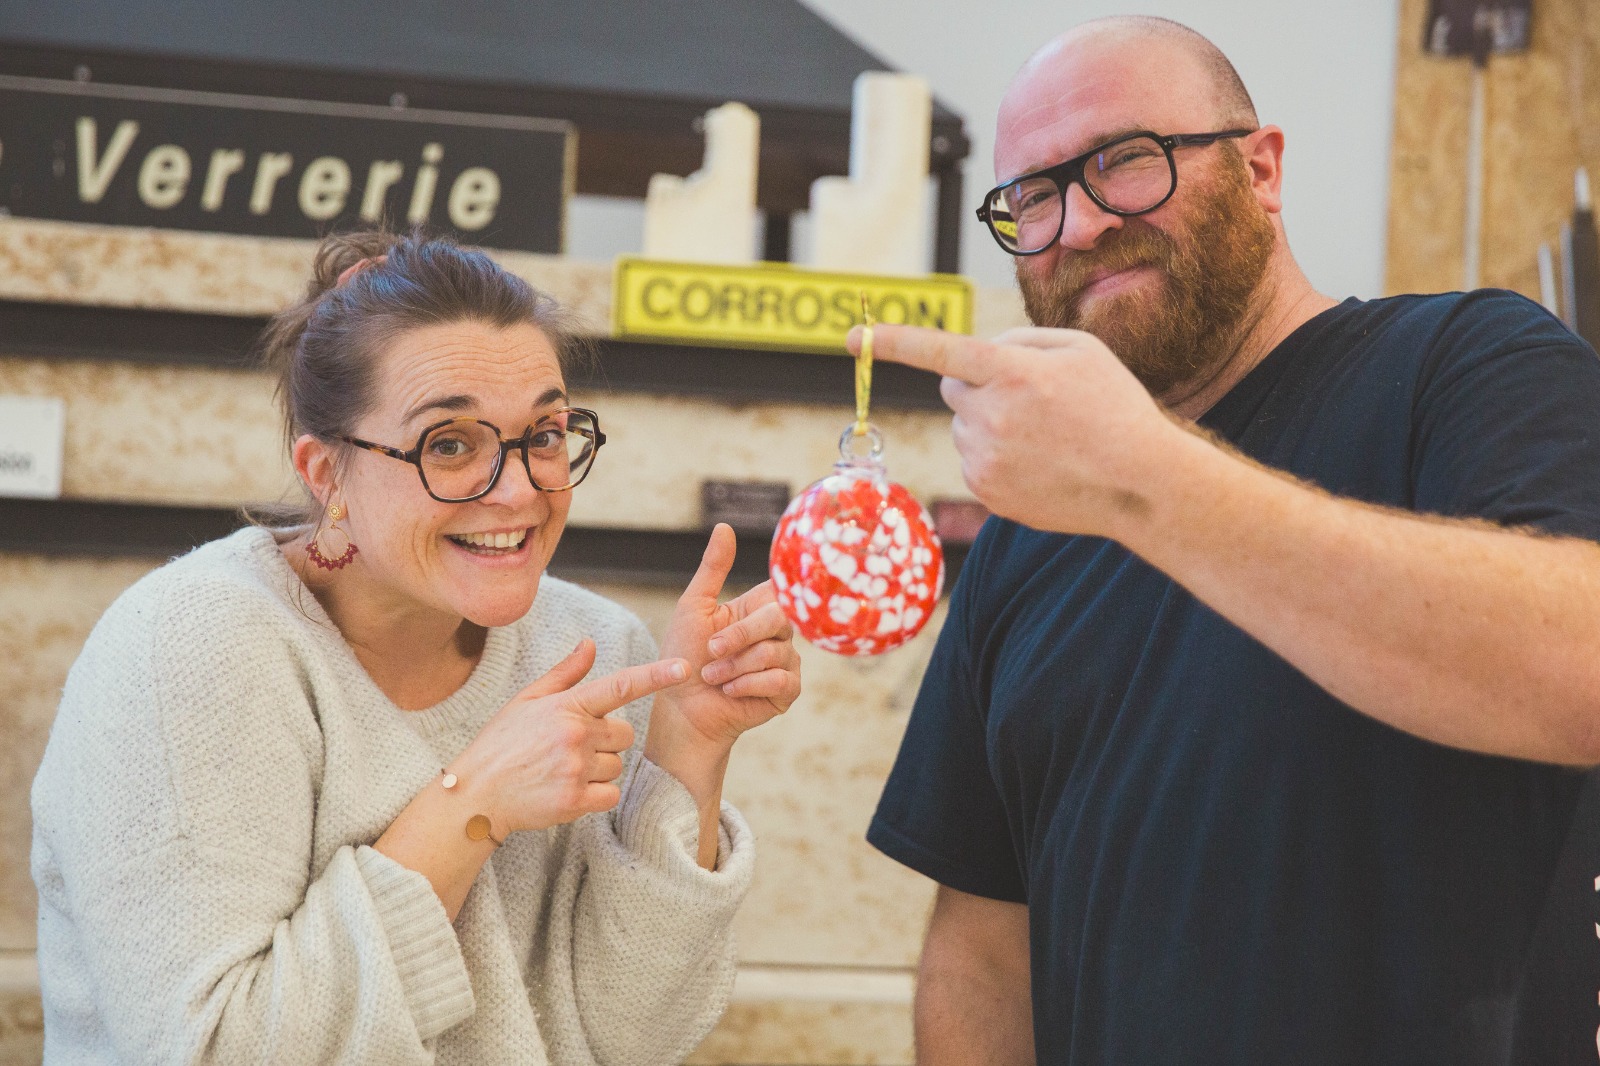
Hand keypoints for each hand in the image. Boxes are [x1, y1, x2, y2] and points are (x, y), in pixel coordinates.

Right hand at [455, 640, 688, 833]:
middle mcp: (574, 735)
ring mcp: (575, 769)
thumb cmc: (501, 744)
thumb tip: (590, 644)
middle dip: (608, 739)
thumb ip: (565, 674)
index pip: (619, 686)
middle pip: (625, 733)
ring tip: (564, 769)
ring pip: (618, 765)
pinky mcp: (575, 800)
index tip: (684, 669)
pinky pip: (611, 794)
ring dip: (600, 768)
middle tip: (573, 746)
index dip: (655, 676)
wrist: (475, 795)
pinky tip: (569, 790)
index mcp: (565, 706)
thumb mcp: (527, 701)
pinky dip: (597, 795)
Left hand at [650, 524, 801, 759]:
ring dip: (734, 666)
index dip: (773, 594)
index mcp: (756, 610)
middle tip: (711, 650)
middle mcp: (776, 633)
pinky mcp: (787, 690)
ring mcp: (785, 661)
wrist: (681, 709)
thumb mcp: (693, 607)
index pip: (777, 591)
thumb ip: (713, 568)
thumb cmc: (683, 658)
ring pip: (774, 652)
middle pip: (778, 618)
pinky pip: (780, 678)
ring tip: (713, 676)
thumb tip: (724, 527)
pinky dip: (748, 684)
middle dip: (740, 635)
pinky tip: (731, 691)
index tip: (762, 600)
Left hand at [853, 324, 1184, 537]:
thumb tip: (974, 356)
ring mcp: (984, 458)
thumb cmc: (1114, 407)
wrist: (1139, 482)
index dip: (892, 343)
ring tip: (1045, 437)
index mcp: (1011, 373)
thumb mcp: (1079, 350)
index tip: (852, 337)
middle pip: (952, 388)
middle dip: (976, 386)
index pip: (938, 351)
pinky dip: (996, 458)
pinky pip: (973, 461)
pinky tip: (1038, 463)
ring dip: (989, 424)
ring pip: (963, 427)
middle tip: (1027, 399)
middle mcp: (990, 416)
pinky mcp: (985, 492)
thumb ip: (1019, 340)